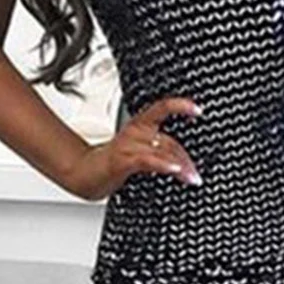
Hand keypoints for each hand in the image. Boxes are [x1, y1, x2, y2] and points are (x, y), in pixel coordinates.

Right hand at [65, 96, 202, 200]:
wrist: (84, 173)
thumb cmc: (112, 163)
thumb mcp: (137, 151)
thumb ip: (157, 150)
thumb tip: (183, 161)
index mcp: (139, 125)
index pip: (162, 107)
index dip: (181, 105)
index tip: (199, 109)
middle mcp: (136, 131)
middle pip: (170, 141)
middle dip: (187, 159)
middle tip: (196, 174)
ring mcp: (129, 144)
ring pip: (163, 150)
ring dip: (181, 165)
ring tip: (192, 178)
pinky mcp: (123, 159)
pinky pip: (148, 160)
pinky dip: (163, 164)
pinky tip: (174, 169)